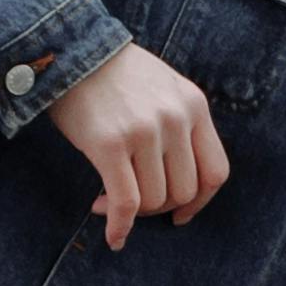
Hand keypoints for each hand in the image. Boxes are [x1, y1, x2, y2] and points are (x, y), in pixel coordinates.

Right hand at [51, 46, 227, 246]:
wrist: (69, 50)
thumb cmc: (112, 75)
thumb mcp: (162, 89)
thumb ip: (179, 125)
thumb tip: (177, 182)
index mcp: (193, 105)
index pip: (216, 172)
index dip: (200, 202)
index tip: (179, 214)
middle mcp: (175, 118)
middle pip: (184, 192)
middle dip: (158, 207)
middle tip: (131, 203)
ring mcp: (145, 131)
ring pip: (155, 200)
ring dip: (133, 213)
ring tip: (107, 202)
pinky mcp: (110, 144)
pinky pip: (126, 202)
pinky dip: (120, 226)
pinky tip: (112, 235)